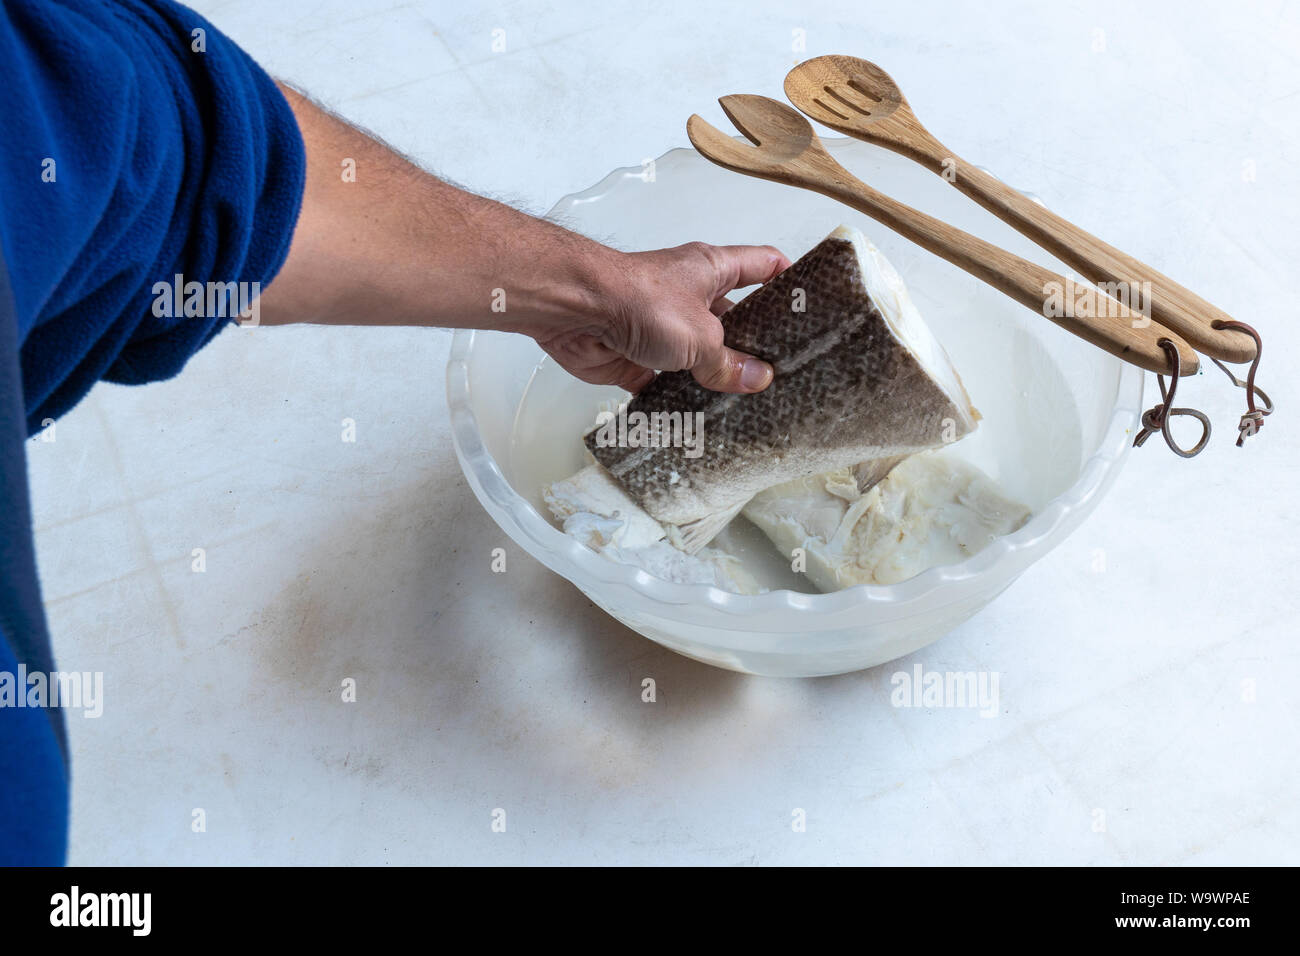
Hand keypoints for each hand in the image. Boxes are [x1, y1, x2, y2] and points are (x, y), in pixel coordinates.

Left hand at [532, 242, 789, 392]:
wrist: (575, 310)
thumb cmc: (642, 300)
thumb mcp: (701, 335)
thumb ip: (728, 362)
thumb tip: (758, 379)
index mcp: (713, 270)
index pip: (763, 265)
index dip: (788, 279)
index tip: (812, 302)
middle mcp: (689, 296)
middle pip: (733, 319)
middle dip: (754, 345)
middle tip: (785, 374)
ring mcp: (662, 327)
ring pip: (698, 356)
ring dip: (714, 379)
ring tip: (750, 406)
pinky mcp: (635, 357)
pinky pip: (664, 383)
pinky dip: (677, 401)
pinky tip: (700, 422)